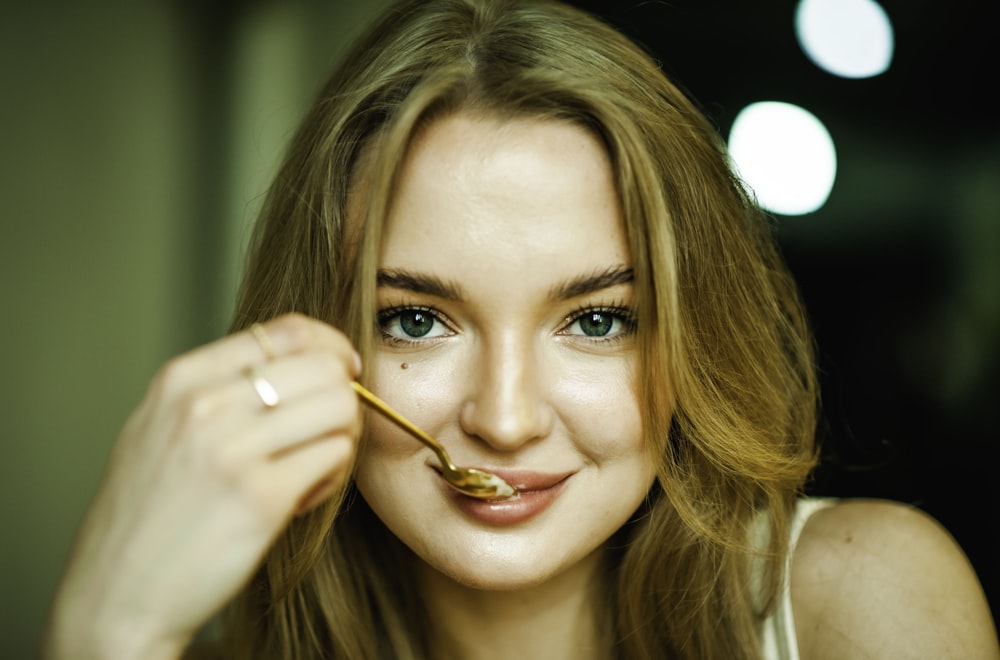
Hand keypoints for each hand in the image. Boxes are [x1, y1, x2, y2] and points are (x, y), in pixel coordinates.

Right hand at [43, 314, 361, 659]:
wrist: (116, 595)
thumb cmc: (148, 514)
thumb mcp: (160, 425)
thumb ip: (217, 386)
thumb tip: (298, 358)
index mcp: (182, 379)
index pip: (287, 329)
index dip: (330, 347)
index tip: (340, 373)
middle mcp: (206, 404)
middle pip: (324, 366)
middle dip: (343, 396)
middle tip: (329, 429)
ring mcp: (233, 449)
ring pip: (340, 408)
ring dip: (342, 438)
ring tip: (313, 468)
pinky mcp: (262, 497)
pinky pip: (336, 457)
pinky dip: (333, 477)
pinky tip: (303, 498)